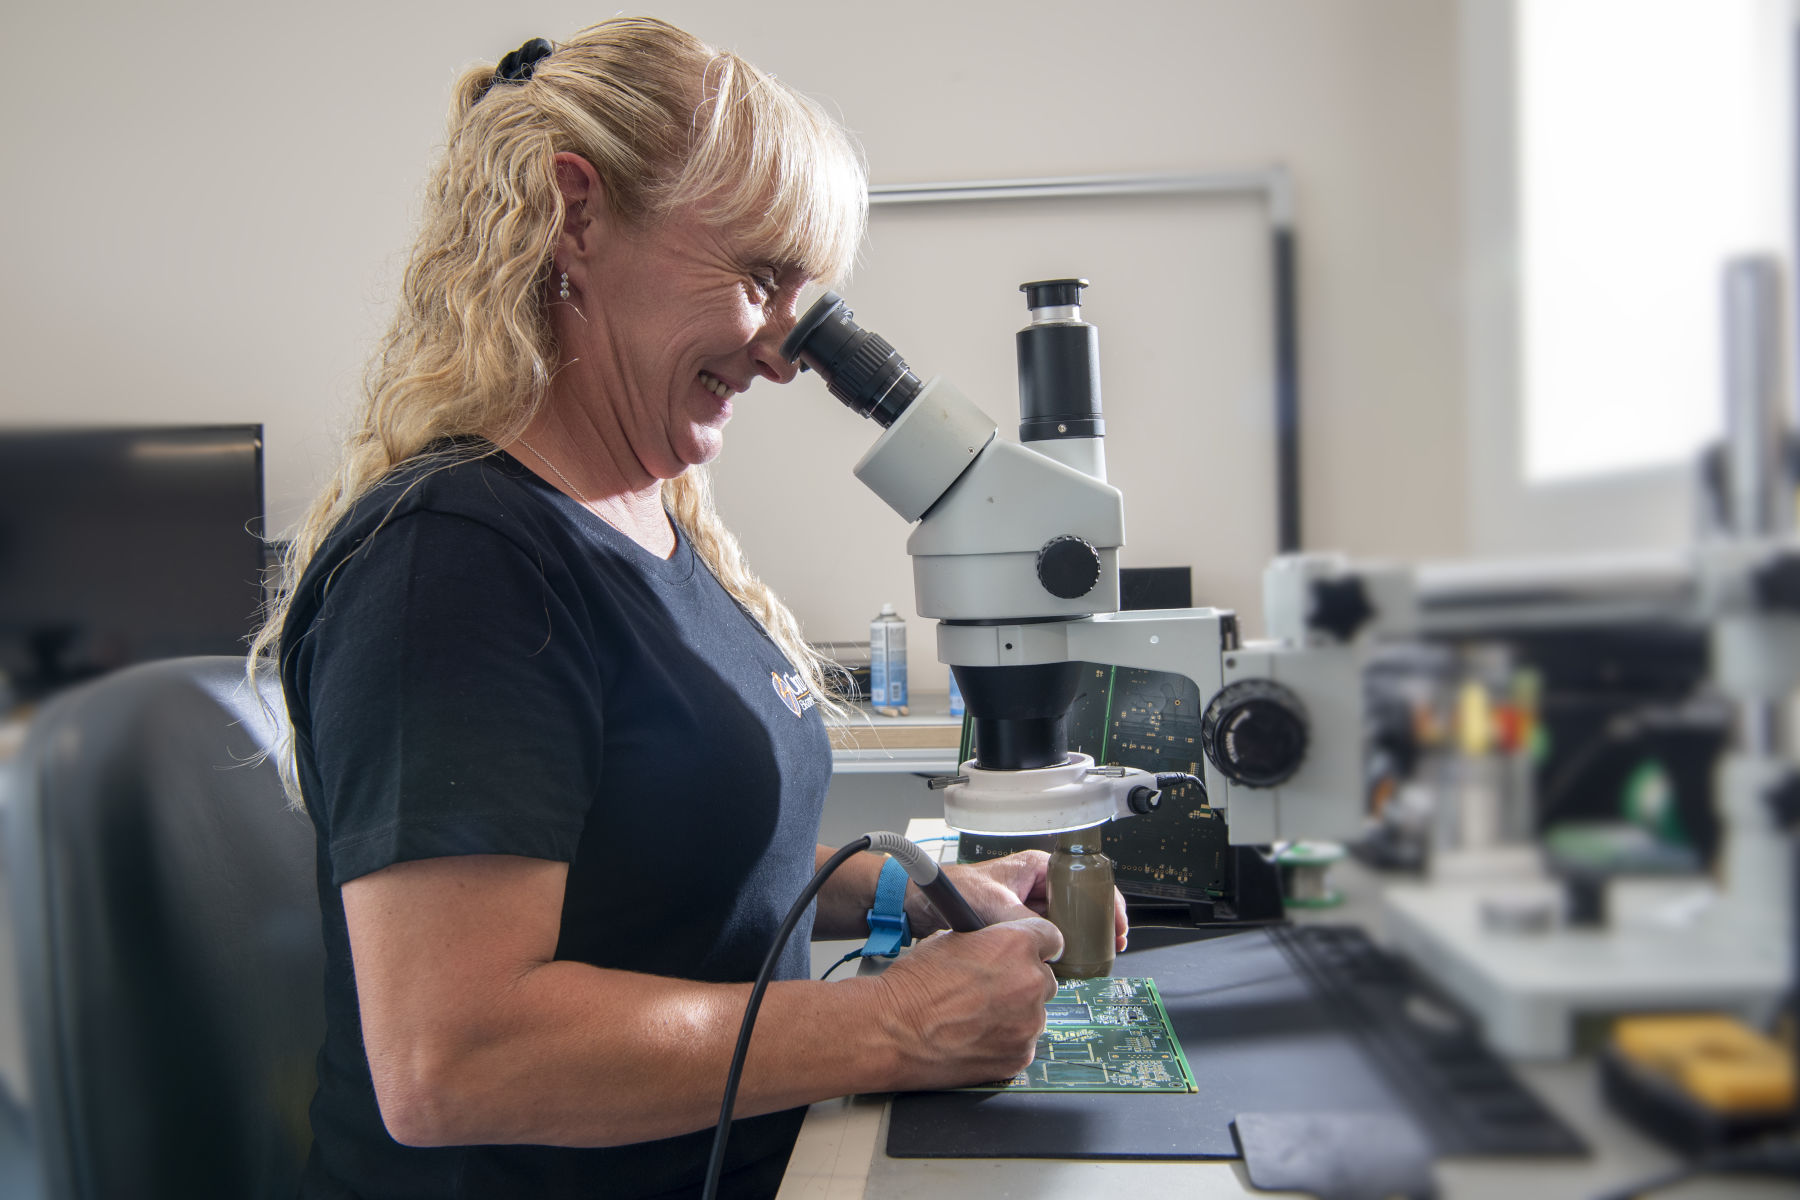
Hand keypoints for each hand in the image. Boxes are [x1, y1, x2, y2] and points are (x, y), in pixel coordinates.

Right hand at [871, 915, 1063, 1089]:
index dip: (1037, 945)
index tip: (1030, 953)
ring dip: (1016, 1013)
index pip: (1052, 938)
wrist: (892, 1031)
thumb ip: (989, 941)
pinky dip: (1007, 1040)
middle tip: (994, 989)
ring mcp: (1029, 1023)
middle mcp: (1031, 983)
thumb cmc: (913, 985)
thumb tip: (999, 946)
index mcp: (1016, 945)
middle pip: (1046, 979)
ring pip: (1035, 1013)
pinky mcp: (1020, 1056)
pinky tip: (976, 1037)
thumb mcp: (951, 940)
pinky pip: (1024, 1043)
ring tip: (977, 1016)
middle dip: (1024, 981)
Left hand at [910, 850, 1129, 952]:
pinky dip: (1056, 952)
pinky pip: (1044, 939)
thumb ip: (1024, 924)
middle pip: (1078, 905)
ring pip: (1063, 924)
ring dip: (1077, 942)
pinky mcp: (1014, 926)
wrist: (918, 902)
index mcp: (1036, 867)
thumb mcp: (994, 904)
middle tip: (1111, 949)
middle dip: (1096, 926)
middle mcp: (1035, 884)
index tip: (1118, 927)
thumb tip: (1050, 945)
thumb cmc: (951, 889)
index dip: (1107, 904)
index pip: (1085, 881)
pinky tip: (1064, 967)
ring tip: (1092, 961)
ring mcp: (1025, 906)